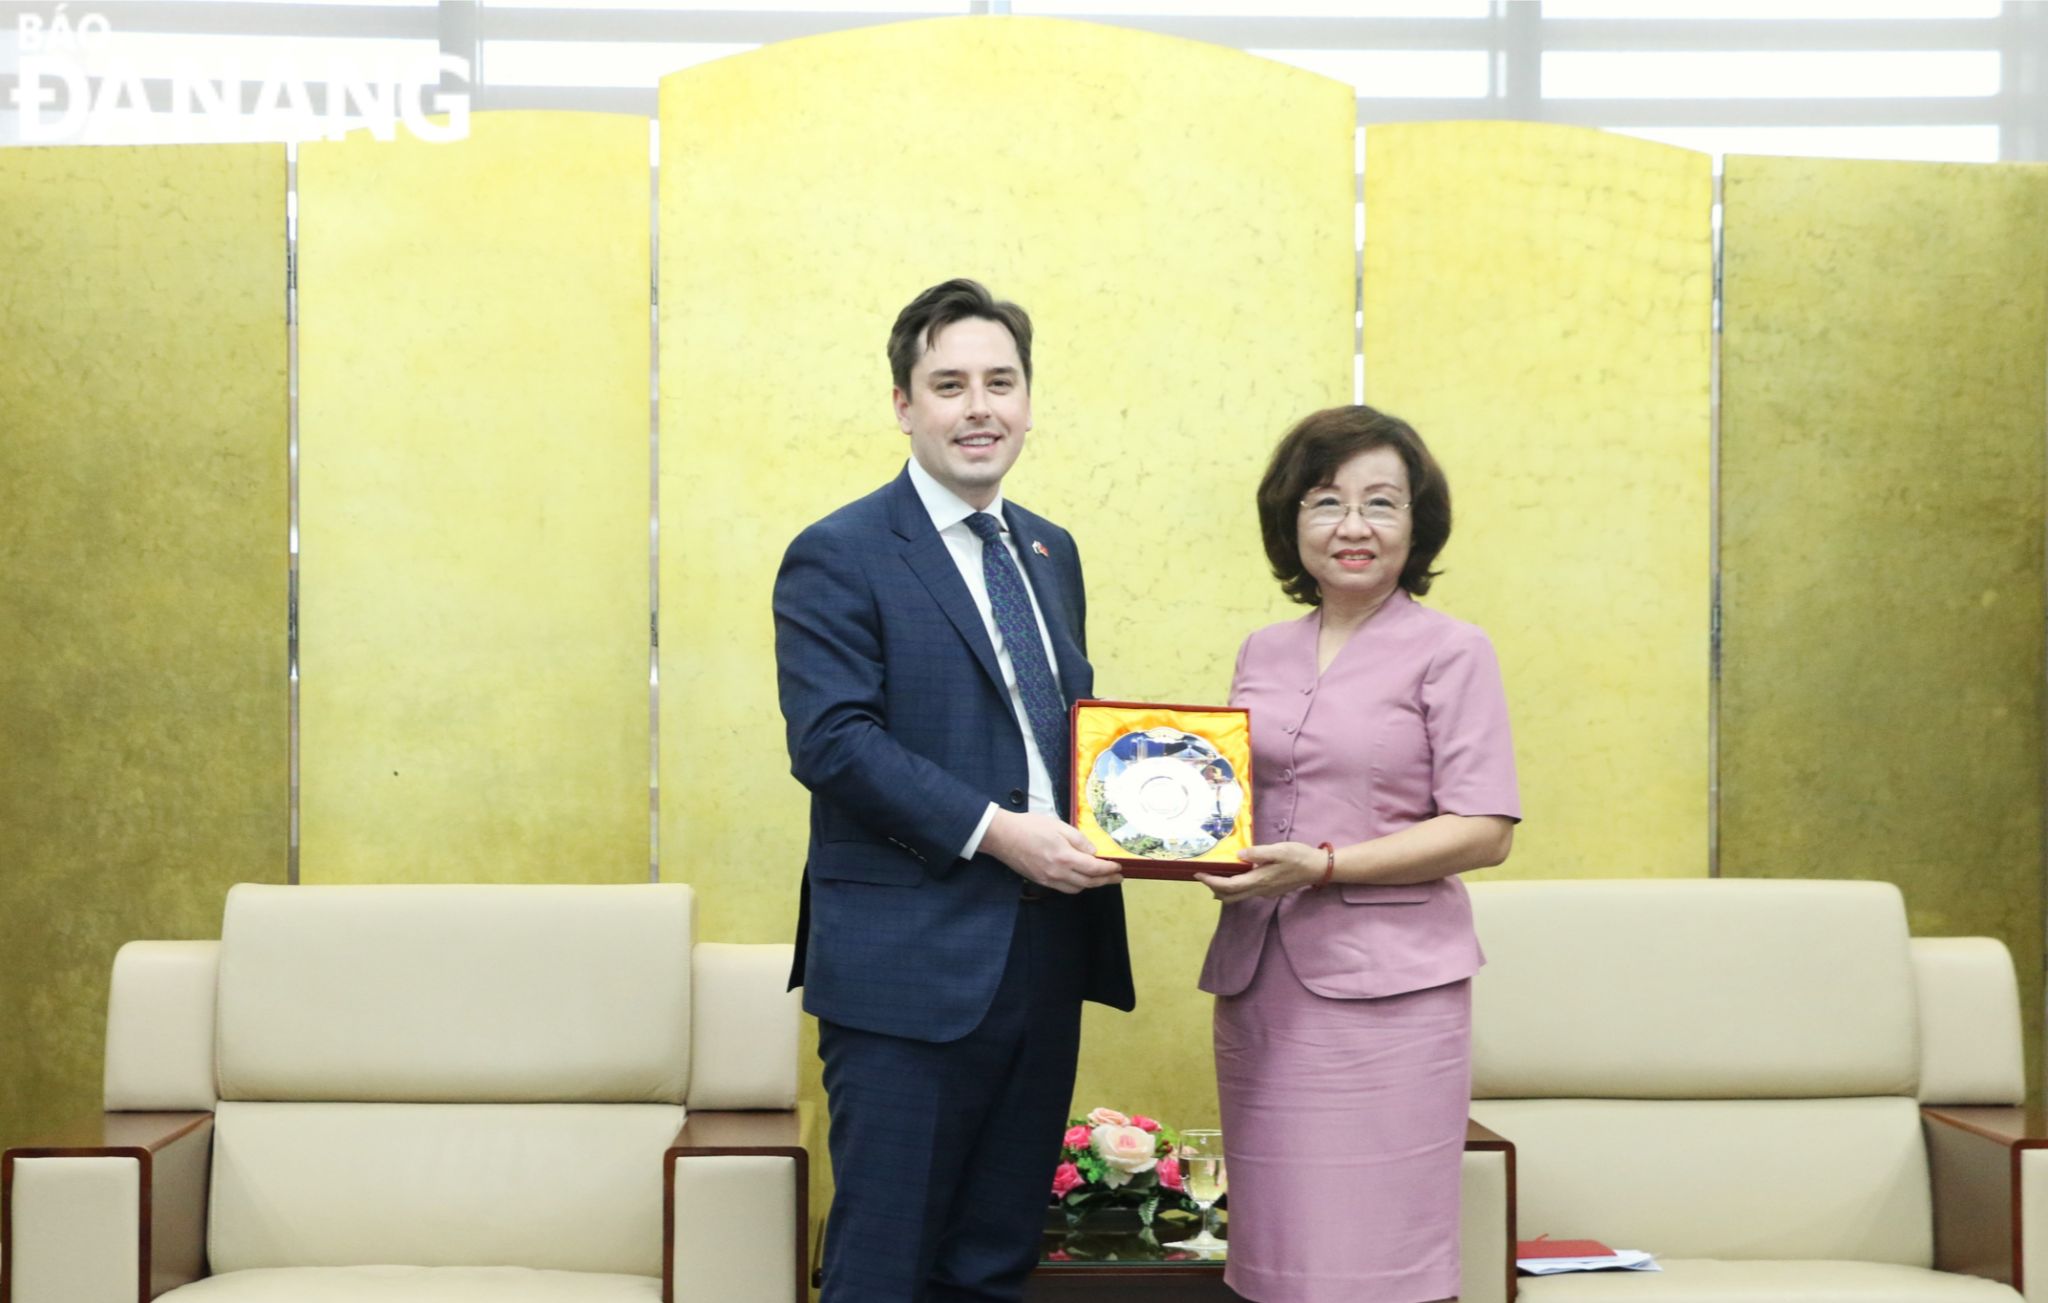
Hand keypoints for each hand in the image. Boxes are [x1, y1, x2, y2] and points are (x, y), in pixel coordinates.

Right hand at [981, 811, 1123, 893]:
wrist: (1002, 836)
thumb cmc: (1029, 826)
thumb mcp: (1059, 826)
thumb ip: (1079, 840)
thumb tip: (1093, 852)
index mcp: (1064, 857)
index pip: (1094, 868)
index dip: (1109, 870)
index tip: (1119, 867)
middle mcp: (1058, 873)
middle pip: (1088, 883)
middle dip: (1105, 881)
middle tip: (1117, 878)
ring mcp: (1048, 879)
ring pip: (1076, 889)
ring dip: (1091, 885)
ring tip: (1100, 878)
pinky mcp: (1040, 881)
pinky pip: (1064, 888)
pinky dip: (1076, 885)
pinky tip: (1080, 878)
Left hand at [1195, 841, 1325, 901]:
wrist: (1318, 869)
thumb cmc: (1299, 857)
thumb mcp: (1279, 850)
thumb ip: (1258, 853)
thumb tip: (1239, 855)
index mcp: (1260, 880)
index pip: (1229, 886)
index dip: (1212, 882)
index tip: (1198, 874)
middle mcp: (1260, 890)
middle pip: (1230, 896)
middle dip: (1214, 888)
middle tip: (1202, 876)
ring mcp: (1265, 892)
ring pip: (1238, 896)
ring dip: (1223, 890)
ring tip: (1213, 878)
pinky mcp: (1270, 890)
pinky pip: (1247, 893)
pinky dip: (1235, 888)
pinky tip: (1234, 879)